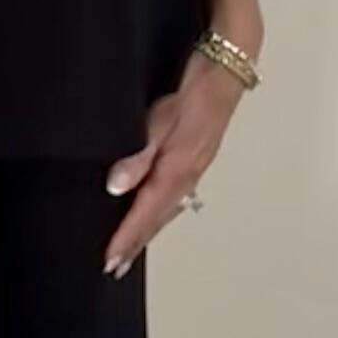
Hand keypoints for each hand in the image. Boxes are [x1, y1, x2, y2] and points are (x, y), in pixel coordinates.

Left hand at [101, 45, 245, 274]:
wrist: (228, 68)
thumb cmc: (194, 89)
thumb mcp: (163, 118)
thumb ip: (140, 154)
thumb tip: (116, 188)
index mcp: (178, 169)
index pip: (146, 212)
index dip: (126, 238)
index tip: (109, 261)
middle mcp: (188, 175)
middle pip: (158, 217)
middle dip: (136, 243)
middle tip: (115, 269)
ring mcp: (195, 167)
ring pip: (167, 209)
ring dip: (148, 230)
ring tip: (130, 249)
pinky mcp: (196, 157)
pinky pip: (175, 195)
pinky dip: (160, 211)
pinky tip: (155, 212)